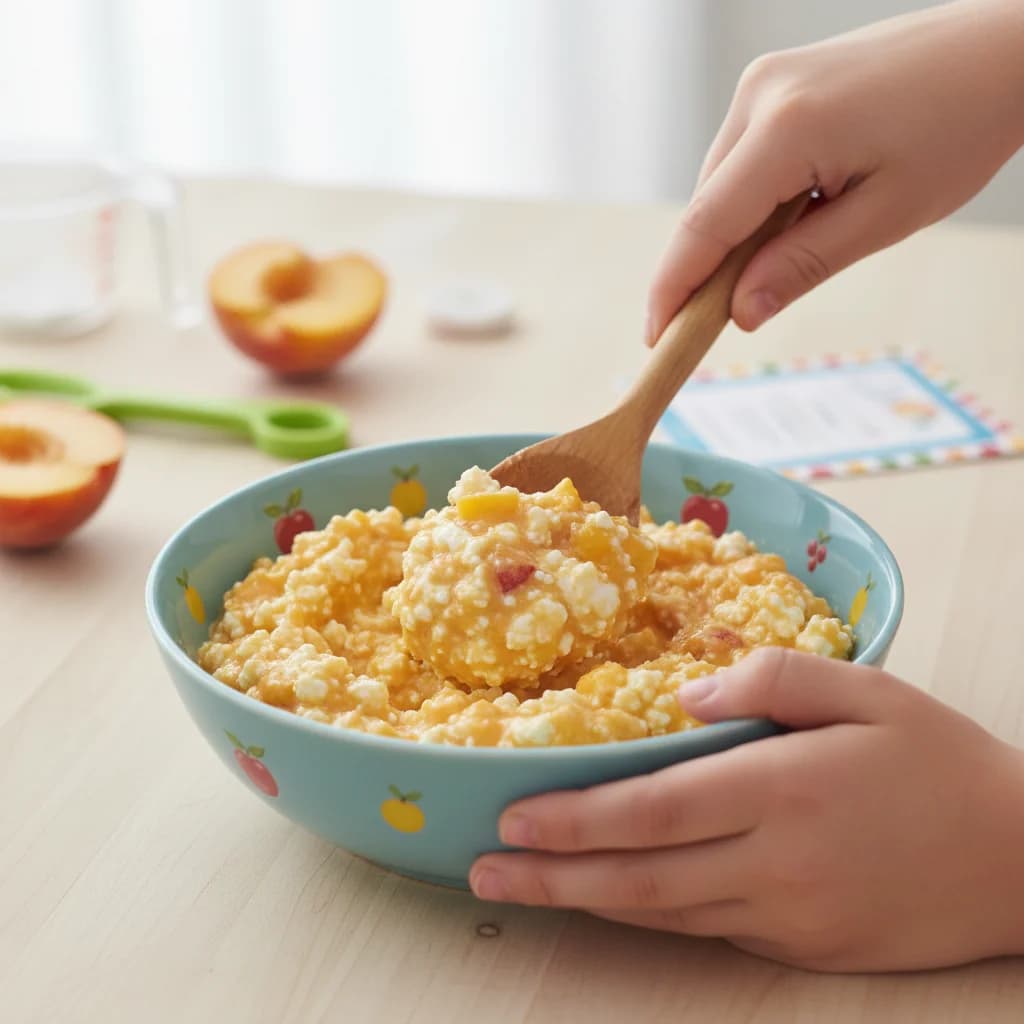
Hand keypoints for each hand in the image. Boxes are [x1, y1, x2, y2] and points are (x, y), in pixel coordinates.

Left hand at [469, 648, 1023, 971]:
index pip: (655, 809)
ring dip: (589, 901)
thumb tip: (685, 694)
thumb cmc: (939, 759)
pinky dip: (650, 915)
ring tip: (526, 888)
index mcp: (784, 788)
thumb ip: (771, 677)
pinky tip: (613, 900)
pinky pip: (709, 929)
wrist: (1023, 860)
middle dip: (554, 876)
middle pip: (642, 876)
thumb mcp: (866, 688)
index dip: (577, 818)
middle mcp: (777, 862)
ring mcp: (789, 915)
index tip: (513, 814)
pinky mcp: (806, 949)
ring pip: (666, 912)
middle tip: (485, 871)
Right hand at [646, 0, 1023, 340]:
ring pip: (720, 185)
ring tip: (790, 252)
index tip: (657, 338)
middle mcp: (760, 94)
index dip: (674, 288)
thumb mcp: (884, 217)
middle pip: (706, 206)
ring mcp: (763, 82)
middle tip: (728, 319)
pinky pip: (740, 158)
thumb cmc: (958, 129)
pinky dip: (752, 200)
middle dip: (707, 268)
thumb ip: (801, 266)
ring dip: (736, 233)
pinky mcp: (774, 81)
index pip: (705, 224)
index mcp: (787, 128)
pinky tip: (795, 211)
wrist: (999, 50)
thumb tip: (740, 313)